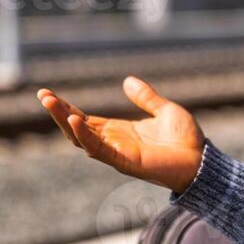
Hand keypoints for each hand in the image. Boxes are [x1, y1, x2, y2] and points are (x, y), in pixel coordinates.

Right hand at [36, 76, 205, 193]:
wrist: (202, 162)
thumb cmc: (186, 141)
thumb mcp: (165, 111)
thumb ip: (146, 98)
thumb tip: (128, 81)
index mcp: (119, 132)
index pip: (85, 119)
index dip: (66, 108)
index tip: (48, 94)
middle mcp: (114, 143)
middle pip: (77, 128)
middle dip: (58, 112)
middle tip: (42, 95)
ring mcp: (117, 153)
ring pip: (81, 138)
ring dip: (64, 121)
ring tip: (50, 102)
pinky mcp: (125, 161)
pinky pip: (99, 150)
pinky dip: (85, 136)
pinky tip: (74, 120)